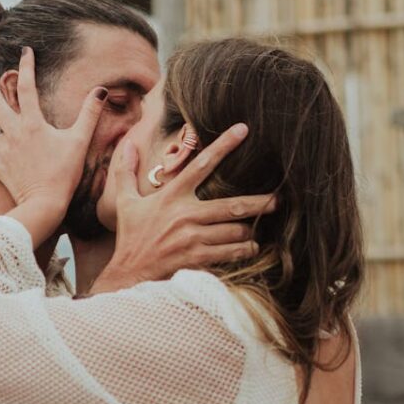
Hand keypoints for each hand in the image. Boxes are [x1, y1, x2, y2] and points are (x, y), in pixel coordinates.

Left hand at [0, 47, 107, 245]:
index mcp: (33, 124)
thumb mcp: (79, 141)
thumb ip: (89, 114)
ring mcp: (4, 149)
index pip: (28, 88)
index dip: (27, 67)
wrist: (44, 203)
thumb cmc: (64, 173)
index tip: (25, 51)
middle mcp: (14, 133)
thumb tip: (100, 90)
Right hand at [90, 124, 275, 293]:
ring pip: (235, 231)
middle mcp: (185, 214)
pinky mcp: (197, 258)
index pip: (201, 164)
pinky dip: (243, 250)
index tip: (243, 129)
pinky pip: (230, 252)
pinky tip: (250, 248)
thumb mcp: (124, 203)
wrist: (127, 274)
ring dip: (249, 231)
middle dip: (259, 202)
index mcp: (171, 196)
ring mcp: (192, 237)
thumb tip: (126, 145)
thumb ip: (125, 172)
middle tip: (279, 198)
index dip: (223, 145)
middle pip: (232, 204)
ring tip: (257, 230)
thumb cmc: (130, 238)